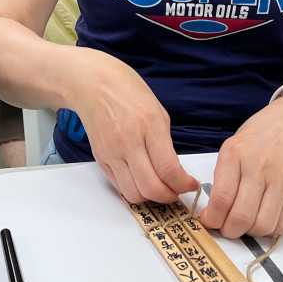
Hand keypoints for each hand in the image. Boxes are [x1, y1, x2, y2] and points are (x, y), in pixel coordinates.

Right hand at [68, 49, 197, 203]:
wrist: (92, 84)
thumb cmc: (126, 91)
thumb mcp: (158, 111)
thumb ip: (165, 143)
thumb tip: (174, 170)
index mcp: (148, 125)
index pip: (168, 169)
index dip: (183, 184)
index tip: (190, 185)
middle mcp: (128, 141)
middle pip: (151, 188)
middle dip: (169, 196)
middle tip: (177, 192)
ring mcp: (111, 152)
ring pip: (133, 194)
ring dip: (150, 197)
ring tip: (159, 188)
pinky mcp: (100, 159)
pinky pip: (119, 186)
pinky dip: (133, 189)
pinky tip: (142, 181)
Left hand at [199, 98, 282, 238]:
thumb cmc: (260, 136)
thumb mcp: (231, 147)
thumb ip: (222, 178)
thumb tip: (213, 212)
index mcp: (236, 154)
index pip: (222, 198)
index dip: (212, 218)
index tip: (209, 221)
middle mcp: (259, 168)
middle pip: (242, 216)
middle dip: (229, 231)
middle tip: (225, 228)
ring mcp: (281, 181)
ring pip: (262, 225)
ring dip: (249, 233)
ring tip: (244, 225)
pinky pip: (282, 225)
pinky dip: (269, 231)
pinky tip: (262, 221)